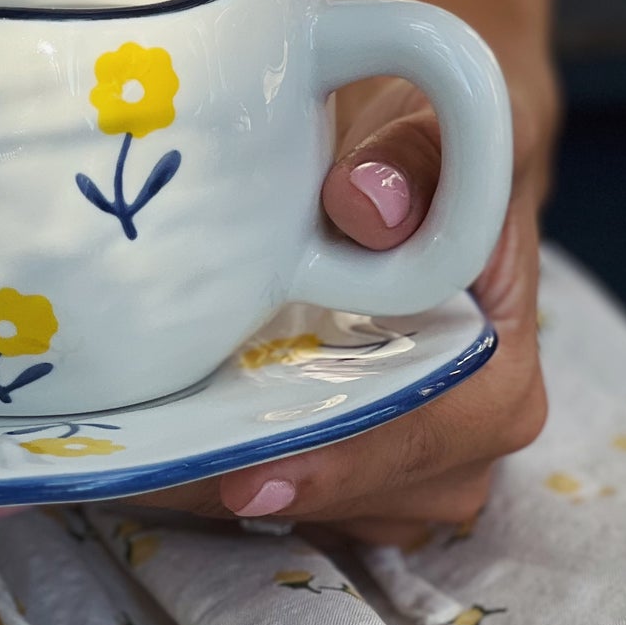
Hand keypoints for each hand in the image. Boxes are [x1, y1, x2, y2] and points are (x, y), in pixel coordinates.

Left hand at [148, 43, 557, 542]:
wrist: (441, 142)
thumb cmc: (442, 133)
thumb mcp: (442, 116)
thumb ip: (415, 155)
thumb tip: (367, 207)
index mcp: (501, 367)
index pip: (431, 435)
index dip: (346, 461)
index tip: (251, 474)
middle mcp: (465, 433)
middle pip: (362, 495)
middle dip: (249, 487)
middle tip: (141, 472)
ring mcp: (410, 457)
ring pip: (321, 508)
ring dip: (221, 492)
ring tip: (124, 461)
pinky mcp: (355, 454)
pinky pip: (292, 491)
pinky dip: (217, 477)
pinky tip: (144, 452)